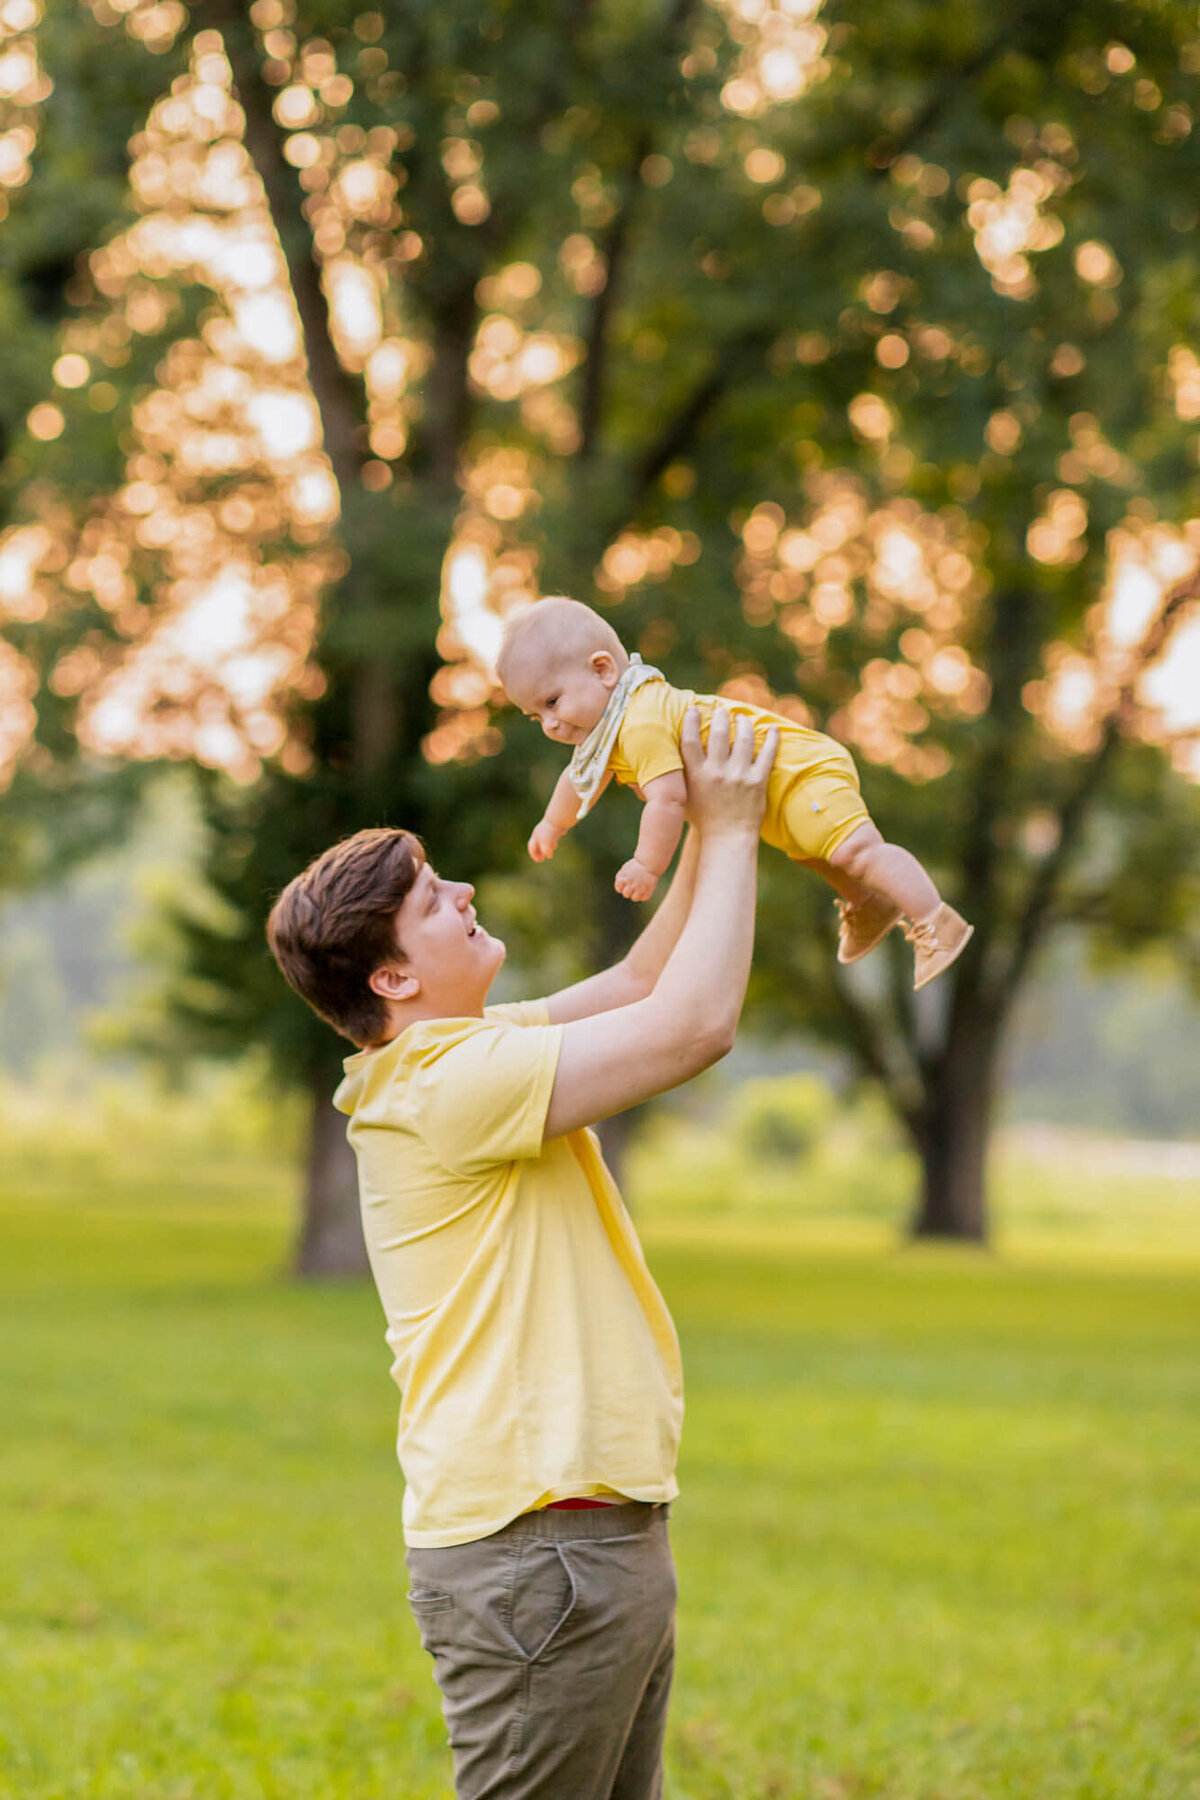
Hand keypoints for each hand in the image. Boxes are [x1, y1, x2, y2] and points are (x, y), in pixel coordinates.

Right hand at [528, 820, 560, 861]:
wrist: (559, 818)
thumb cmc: (551, 832)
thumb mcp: (547, 845)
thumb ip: (546, 851)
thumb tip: (549, 855)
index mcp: (536, 836)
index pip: (531, 847)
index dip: (534, 855)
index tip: (539, 861)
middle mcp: (540, 832)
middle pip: (537, 843)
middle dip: (540, 851)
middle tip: (543, 858)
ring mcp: (547, 828)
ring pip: (546, 838)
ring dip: (548, 844)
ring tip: (554, 848)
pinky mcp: (555, 826)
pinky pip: (553, 833)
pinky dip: (554, 838)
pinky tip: (558, 839)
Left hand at [615, 857, 660, 901]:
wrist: (651, 862)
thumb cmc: (638, 864)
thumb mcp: (626, 868)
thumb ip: (620, 877)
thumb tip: (619, 887)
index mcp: (625, 878)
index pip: (618, 888)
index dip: (621, 886)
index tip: (626, 882)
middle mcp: (632, 884)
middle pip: (626, 894)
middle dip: (628, 890)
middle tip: (633, 885)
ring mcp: (641, 888)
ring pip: (635, 898)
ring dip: (636, 894)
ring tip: (639, 888)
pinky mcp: (649, 890)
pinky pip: (644, 898)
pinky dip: (644, 895)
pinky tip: (645, 888)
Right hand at [681, 706, 776, 837]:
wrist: (727, 838)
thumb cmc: (702, 818)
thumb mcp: (683, 796)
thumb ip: (677, 777)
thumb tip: (658, 761)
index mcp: (696, 775)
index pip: (690, 740)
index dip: (690, 720)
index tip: (693, 708)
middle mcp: (717, 772)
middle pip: (719, 733)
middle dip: (721, 716)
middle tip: (722, 710)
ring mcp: (739, 775)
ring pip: (744, 738)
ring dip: (743, 722)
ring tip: (742, 718)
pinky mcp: (757, 781)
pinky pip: (767, 754)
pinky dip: (772, 739)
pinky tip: (772, 729)